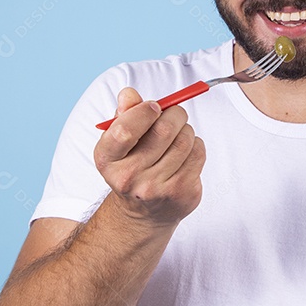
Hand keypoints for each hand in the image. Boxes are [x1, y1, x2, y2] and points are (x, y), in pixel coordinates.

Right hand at [93, 87, 205, 225]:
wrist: (144, 211)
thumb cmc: (132, 165)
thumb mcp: (119, 141)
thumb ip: (124, 114)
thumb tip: (129, 94)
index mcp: (107, 159)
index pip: (124, 130)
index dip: (144, 111)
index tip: (154, 106)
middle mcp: (128, 177)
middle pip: (163, 130)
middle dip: (174, 114)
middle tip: (175, 114)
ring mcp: (156, 188)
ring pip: (185, 140)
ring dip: (186, 130)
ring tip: (179, 135)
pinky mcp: (181, 193)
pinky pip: (198, 153)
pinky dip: (196, 145)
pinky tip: (185, 152)